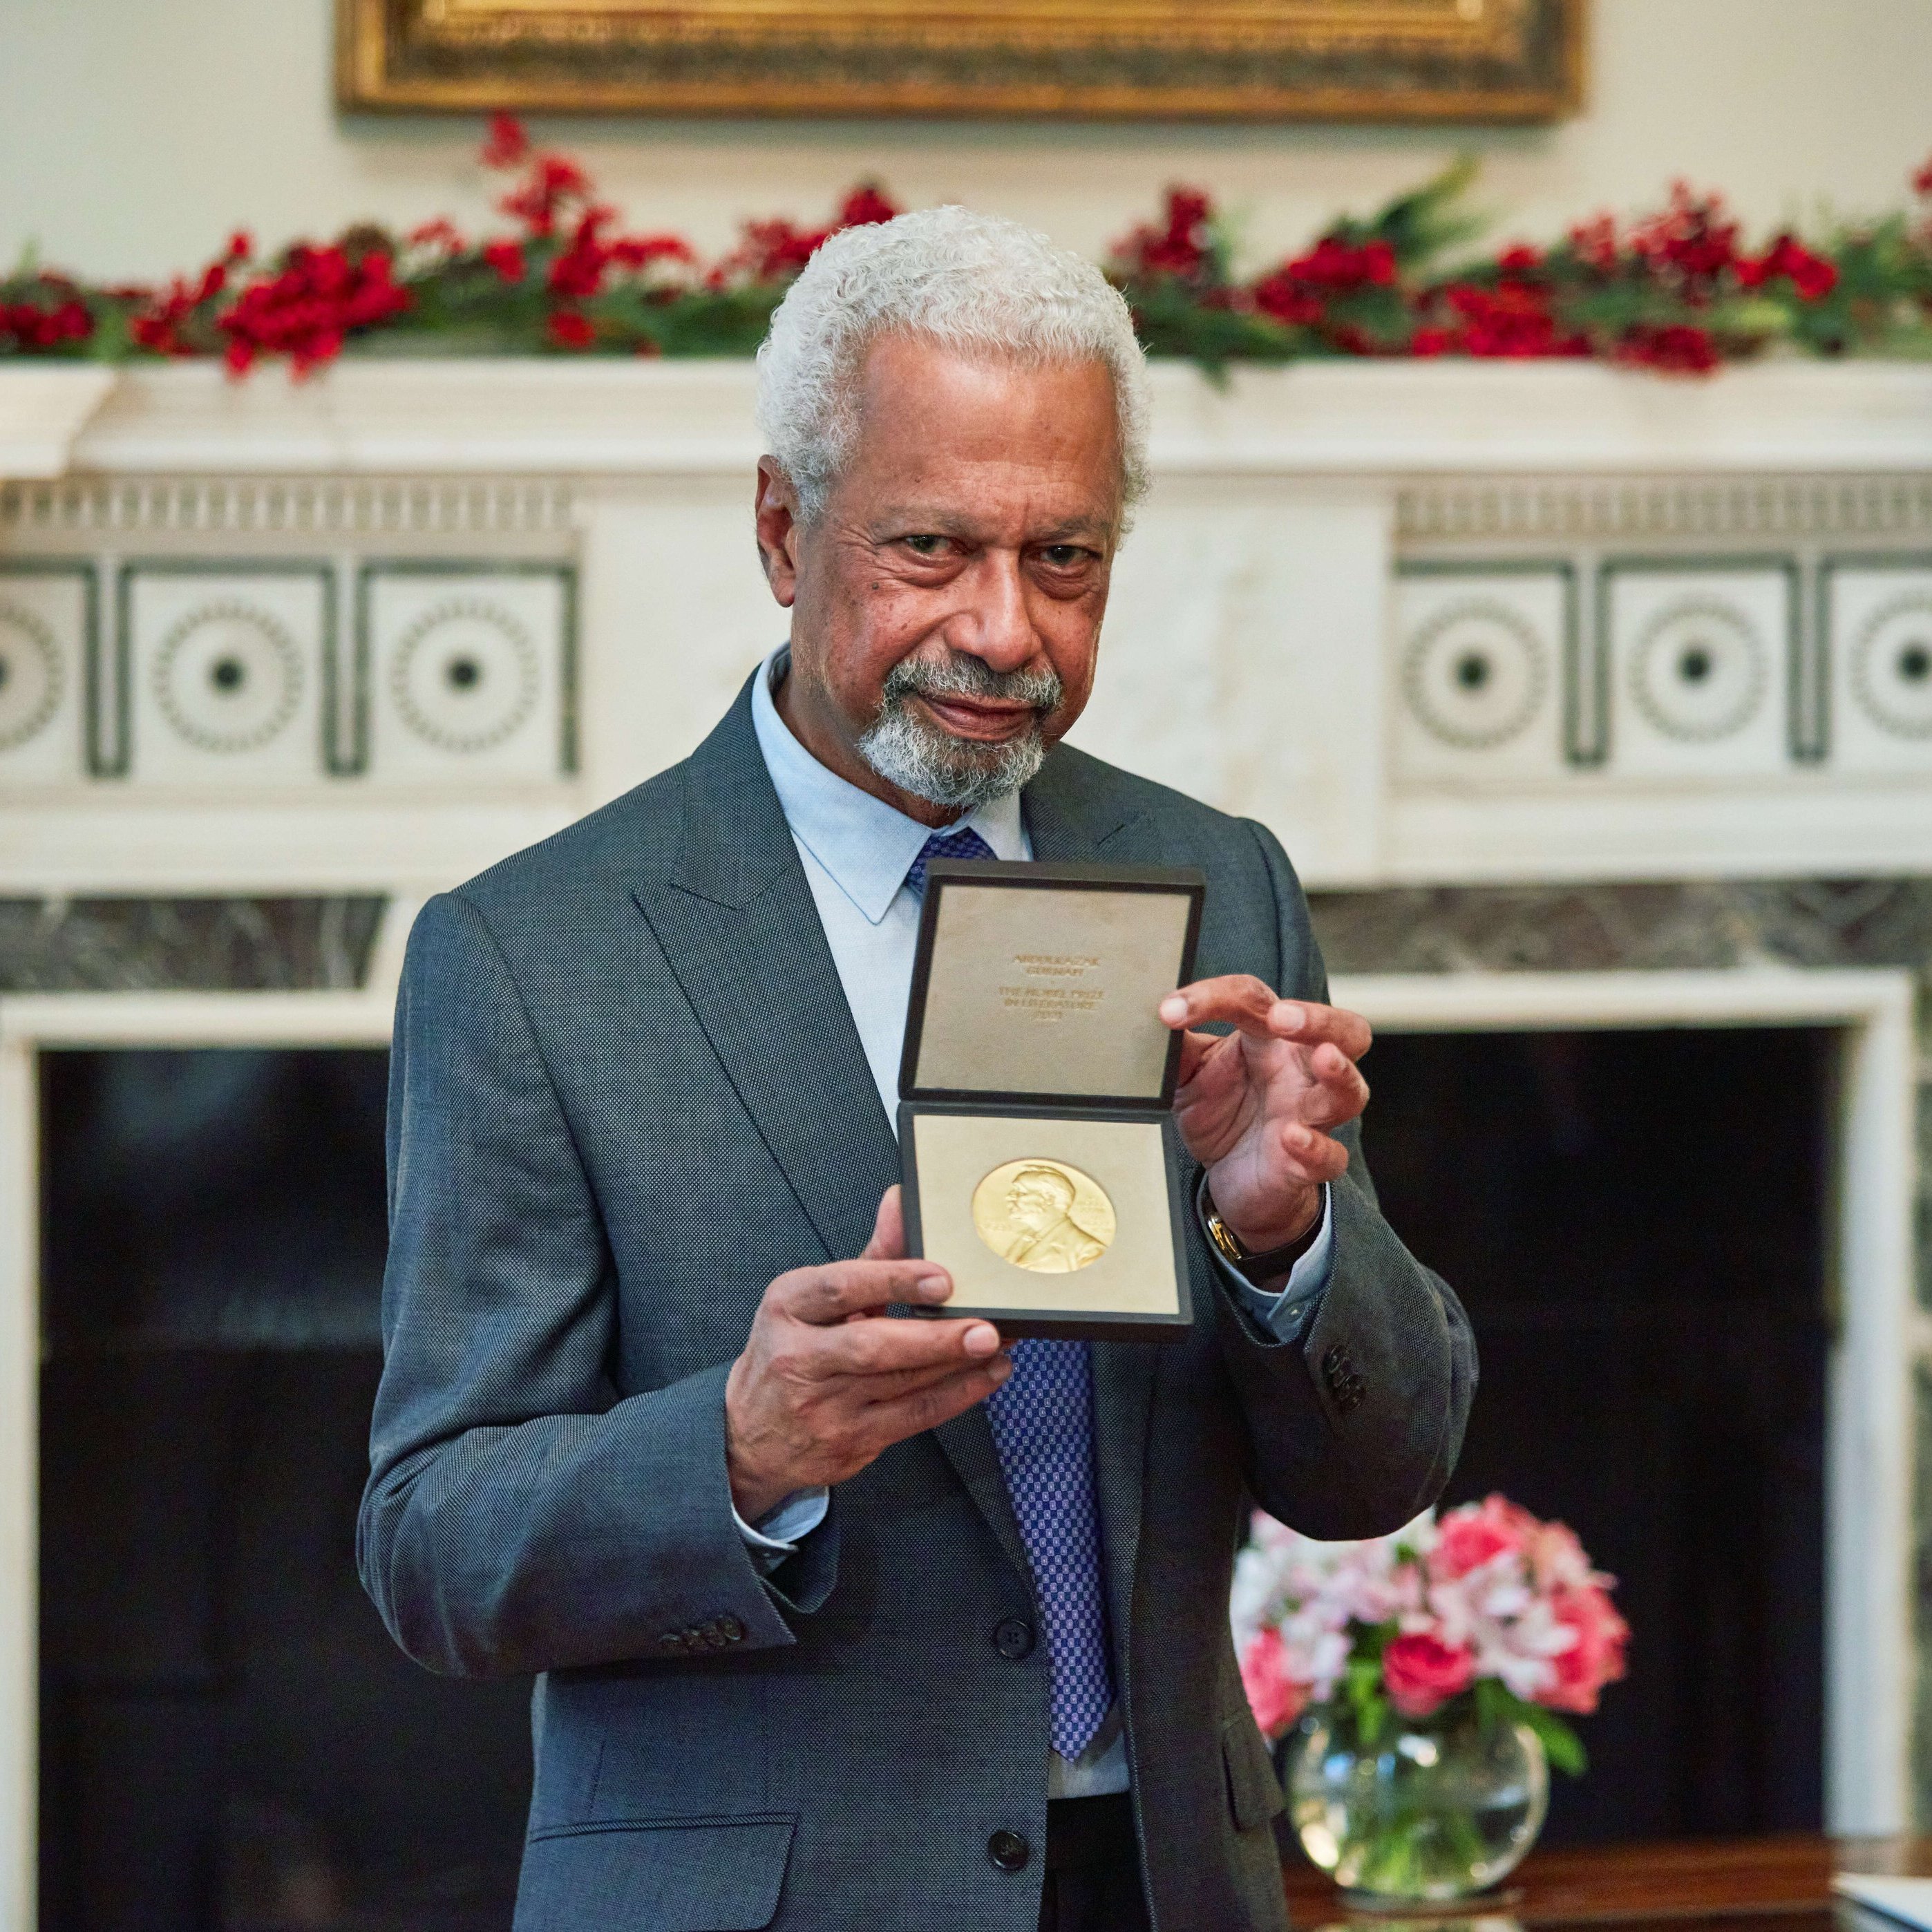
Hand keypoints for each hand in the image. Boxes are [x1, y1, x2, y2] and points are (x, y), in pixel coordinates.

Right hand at [723, 1186, 1009, 1522]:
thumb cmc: (793, 1351)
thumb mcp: (815, 1298)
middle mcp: (799, 1357)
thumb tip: (902, 1201)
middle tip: (985, 1326)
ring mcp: (823, 1406)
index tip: (943, 1276)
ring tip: (998, 1343)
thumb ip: (870, 1256)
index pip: (841, 1288)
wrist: (751, 1433)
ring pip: (901, 1384)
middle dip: (935, 1337)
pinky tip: (986, 1375)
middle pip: (873, 1346)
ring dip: (958, 1365)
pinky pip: (913, 1418)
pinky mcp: (849, 1442)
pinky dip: (957, 1396)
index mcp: (788, 1306)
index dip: (894, 1279)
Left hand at [1158, 978, 1371, 1253]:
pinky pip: (1330, 1155)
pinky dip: (1315, 1147)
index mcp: (1271, 1040)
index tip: (1170, 1010)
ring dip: (1340, 1074)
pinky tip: (1292, 1138)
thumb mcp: (1188, 1076)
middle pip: (1344, 1031)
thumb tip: (1152, 1018)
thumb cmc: (1222, 1117)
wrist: (1230, 1182)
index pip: (1255, 1001)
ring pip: (1350, 1090)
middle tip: (1283, 1017)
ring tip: (1323, 1059)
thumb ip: (1176, 1048)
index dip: (1214, 997)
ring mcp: (1311, 1117)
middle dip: (1320, 1018)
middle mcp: (1301, 1072)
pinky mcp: (1311, 1163)